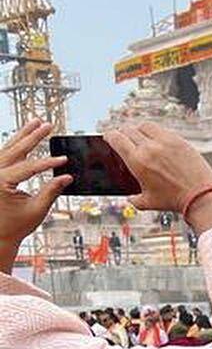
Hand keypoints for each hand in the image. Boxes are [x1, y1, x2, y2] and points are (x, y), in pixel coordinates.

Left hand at [0, 120, 71, 266]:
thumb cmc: (16, 226)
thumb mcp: (37, 210)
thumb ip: (51, 191)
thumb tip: (67, 177)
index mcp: (1, 182)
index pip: (28, 167)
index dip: (48, 163)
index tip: (64, 159)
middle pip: (15, 149)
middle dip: (33, 137)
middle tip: (48, 125)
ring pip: (9, 148)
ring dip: (24, 135)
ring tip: (36, 122)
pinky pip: (6, 154)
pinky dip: (16, 144)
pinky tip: (25, 135)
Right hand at [103, 121, 211, 227]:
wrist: (201, 196)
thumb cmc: (176, 200)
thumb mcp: (149, 202)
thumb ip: (134, 199)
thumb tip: (130, 199)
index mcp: (137, 161)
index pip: (116, 138)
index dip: (109, 136)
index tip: (109, 137)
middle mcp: (150, 147)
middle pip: (128, 129)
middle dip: (123, 133)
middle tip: (123, 137)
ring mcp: (166, 141)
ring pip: (144, 125)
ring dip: (138, 129)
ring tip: (139, 136)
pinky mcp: (179, 140)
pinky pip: (162, 129)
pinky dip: (155, 132)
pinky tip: (157, 139)